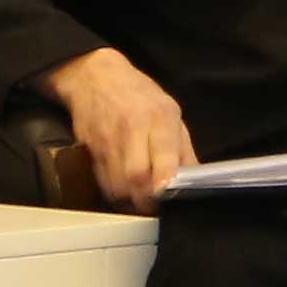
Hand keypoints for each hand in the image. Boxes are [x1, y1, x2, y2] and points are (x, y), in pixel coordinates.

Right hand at [44, 47, 195, 210]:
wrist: (94, 78)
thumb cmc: (140, 96)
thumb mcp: (171, 112)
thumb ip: (184, 148)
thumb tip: (196, 178)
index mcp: (159, 117)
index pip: (162, 153)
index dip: (164, 178)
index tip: (168, 194)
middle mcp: (132, 129)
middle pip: (135, 176)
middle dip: (147, 199)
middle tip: (157, 207)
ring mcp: (108, 141)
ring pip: (116, 185)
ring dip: (130, 202)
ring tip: (142, 204)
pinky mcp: (90, 150)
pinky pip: (102, 182)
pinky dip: (114, 195)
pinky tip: (125, 194)